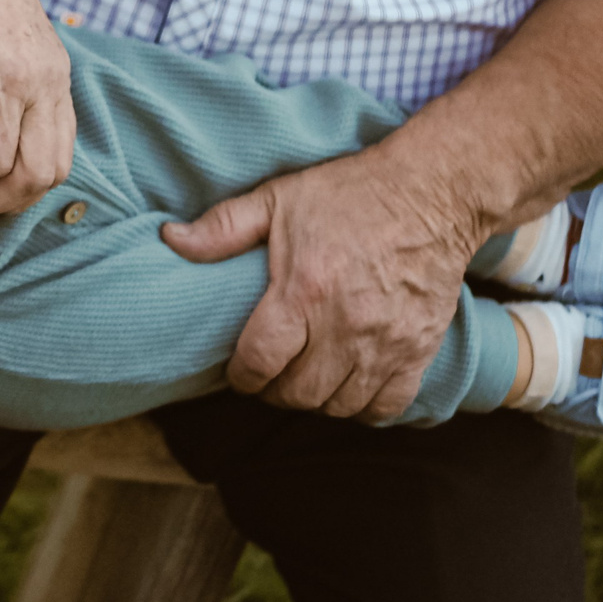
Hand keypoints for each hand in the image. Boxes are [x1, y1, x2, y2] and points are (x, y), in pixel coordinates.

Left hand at [162, 148, 472, 421]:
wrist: (432, 193)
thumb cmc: (349, 194)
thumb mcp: (276, 199)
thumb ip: (222, 227)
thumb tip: (171, 240)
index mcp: (303, 291)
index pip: (259, 362)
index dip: (241, 376)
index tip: (239, 372)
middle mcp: (345, 326)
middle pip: (298, 393)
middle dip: (274, 392)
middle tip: (270, 375)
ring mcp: (386, 343)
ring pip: (338, 406)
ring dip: (315, 401)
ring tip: (306, 379)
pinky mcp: (419, 351)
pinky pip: (386, 407)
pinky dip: (363, 408)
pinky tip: (349, 387)